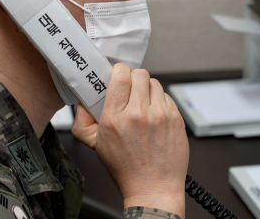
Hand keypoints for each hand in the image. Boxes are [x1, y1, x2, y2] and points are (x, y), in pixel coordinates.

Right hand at [72, 64, 188, 216]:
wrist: (153, 188)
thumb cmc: (126, 168)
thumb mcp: (95, 145)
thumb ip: (83, 120)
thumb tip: (82, 101)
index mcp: (116, 118)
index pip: (120, 74)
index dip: (119, 72)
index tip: (118, 78)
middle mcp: (139, 114)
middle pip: (139, 74)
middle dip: (134, 79)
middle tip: (131, 92)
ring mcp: (160, 115)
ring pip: (155, 83)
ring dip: (147, 90)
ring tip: (143, 106)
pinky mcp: (176, 119)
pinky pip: (167, 97)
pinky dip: (160, 102)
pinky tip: (154, 117)